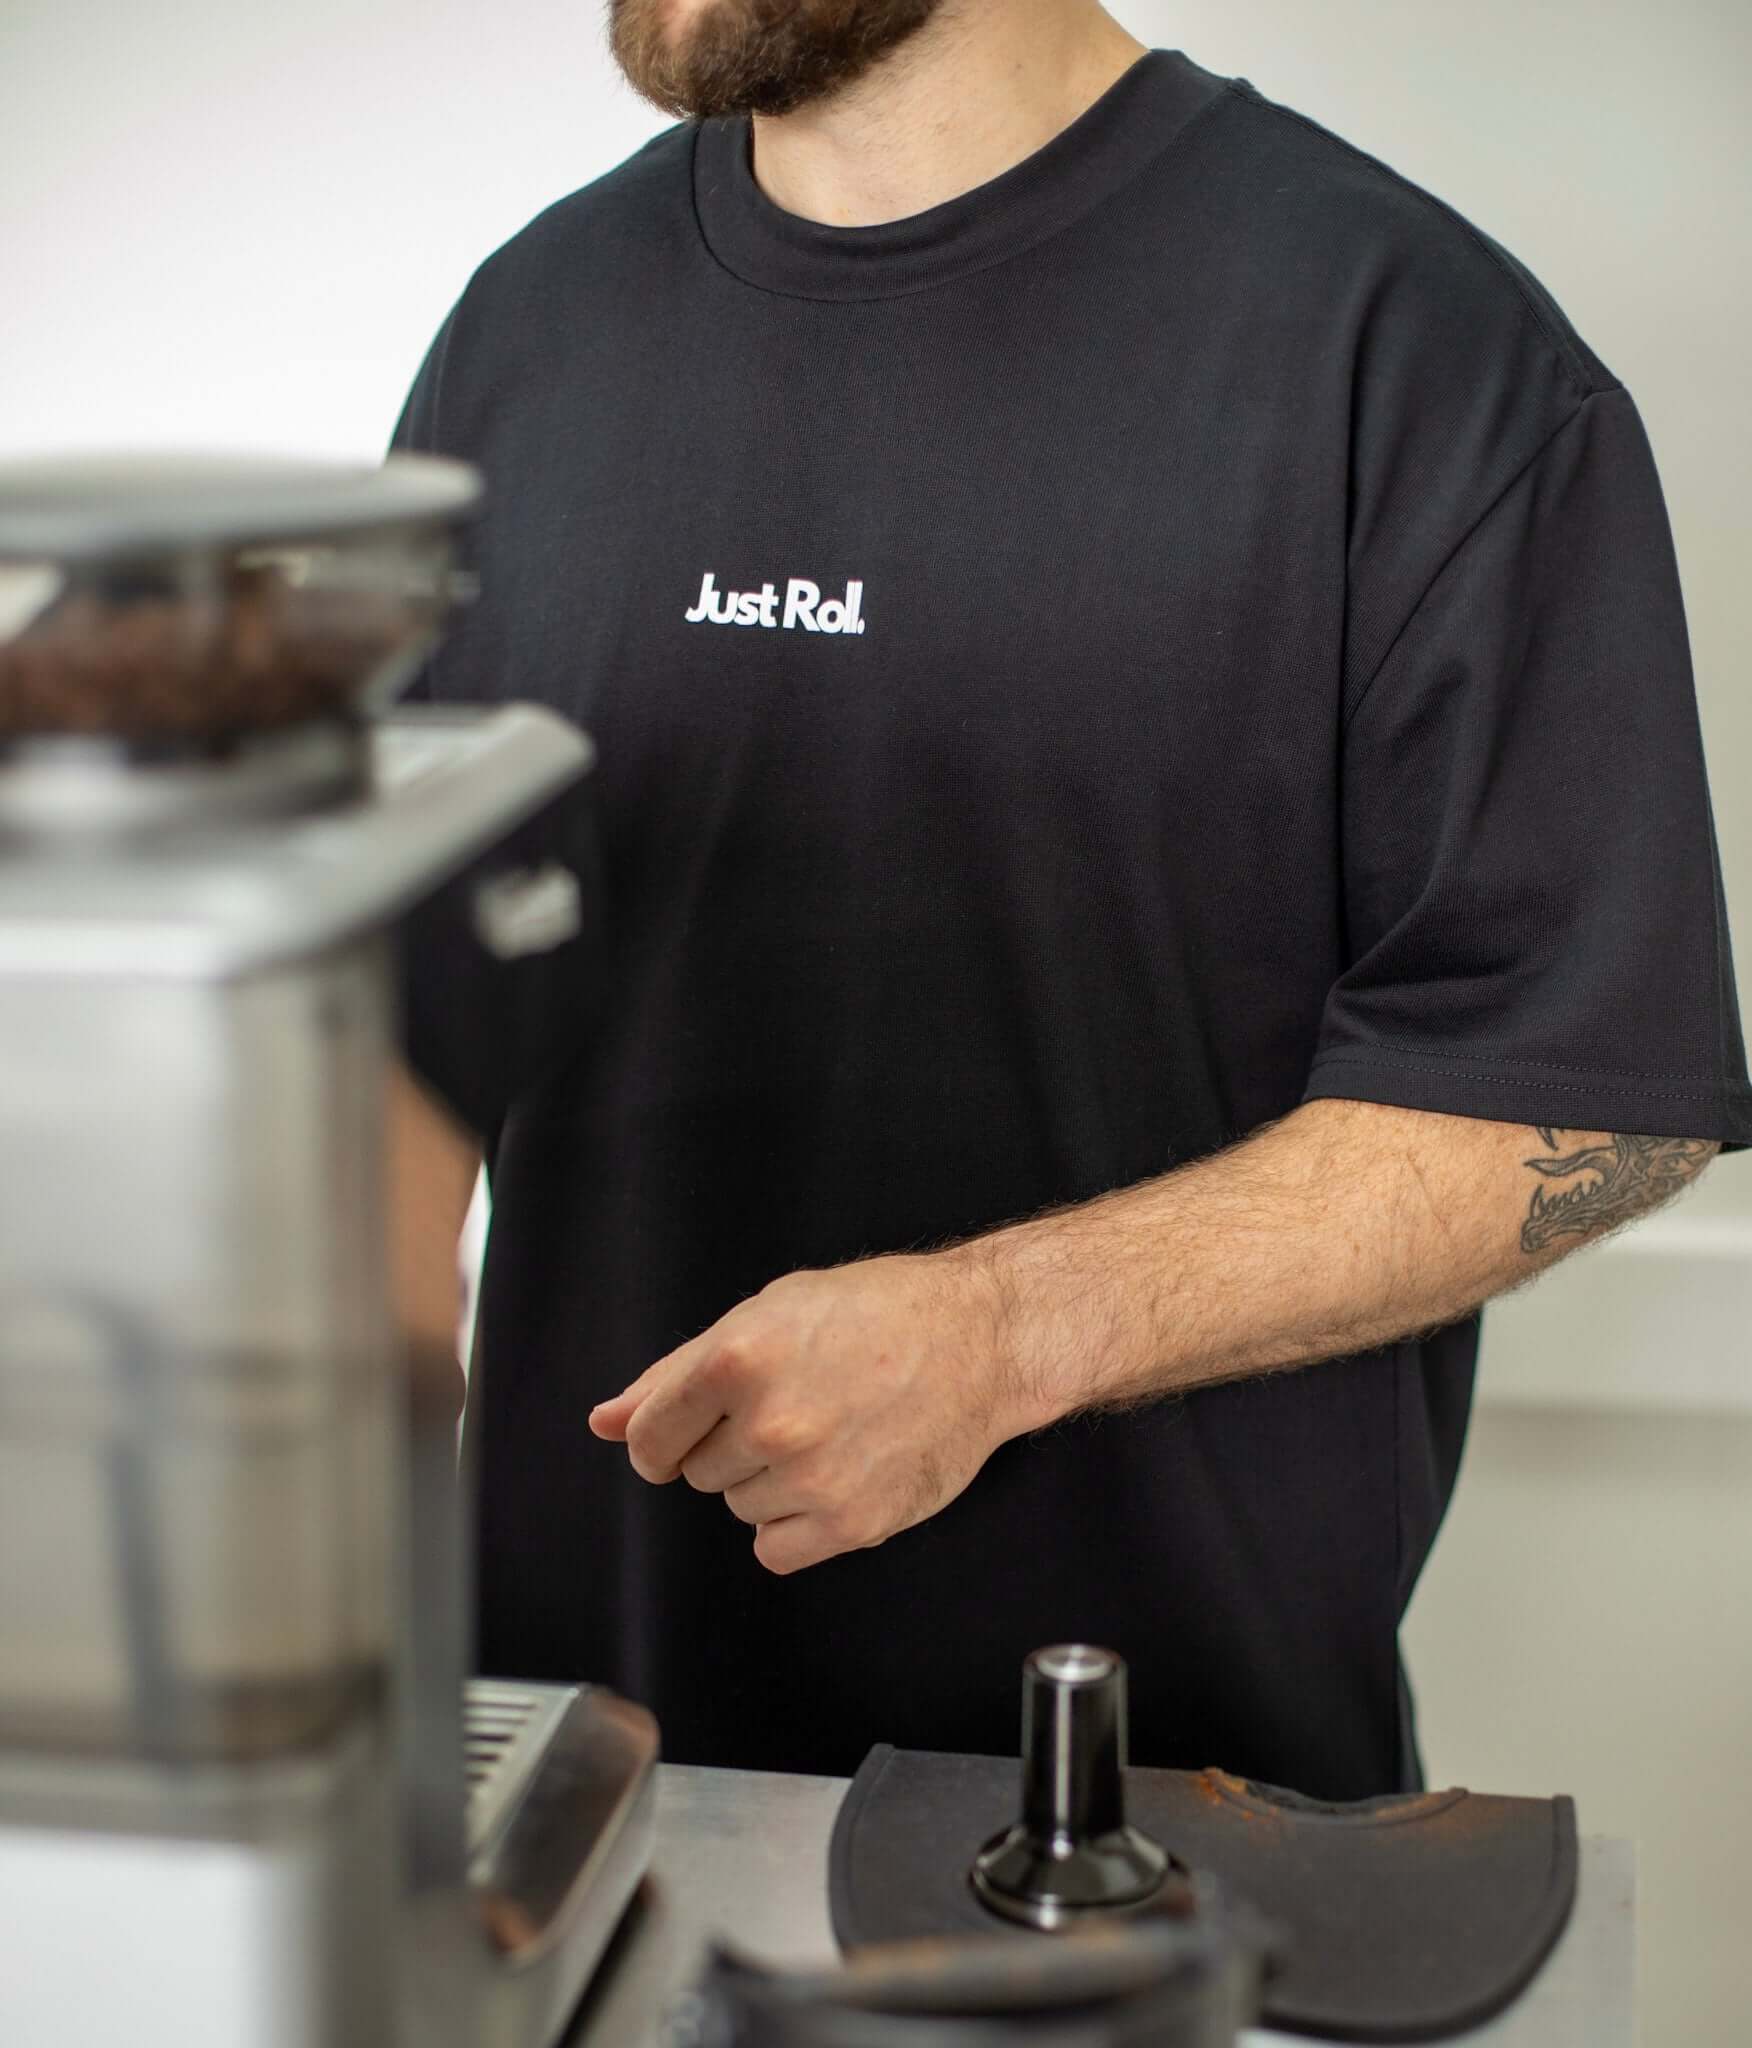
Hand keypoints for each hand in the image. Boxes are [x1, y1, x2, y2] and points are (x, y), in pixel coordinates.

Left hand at [587, 1248, 1030, 1574]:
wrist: (979, 1340)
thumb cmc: (877, 1313)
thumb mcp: (766, 1314)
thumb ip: (675, 1374)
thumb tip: (606, 1421)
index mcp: (737, 1358)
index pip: (648, 1439)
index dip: (667, 1433)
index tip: (698, 1423)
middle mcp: (770, 1423)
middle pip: (697, 1474)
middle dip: (730, 1443)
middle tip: (796, 1401)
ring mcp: (811, 1478)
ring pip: (739, 1508)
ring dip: (768, 1480)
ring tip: (829, 1428)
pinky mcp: (851, 1524)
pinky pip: (776, 1549)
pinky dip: (796, 1522)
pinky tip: (837, 1473)